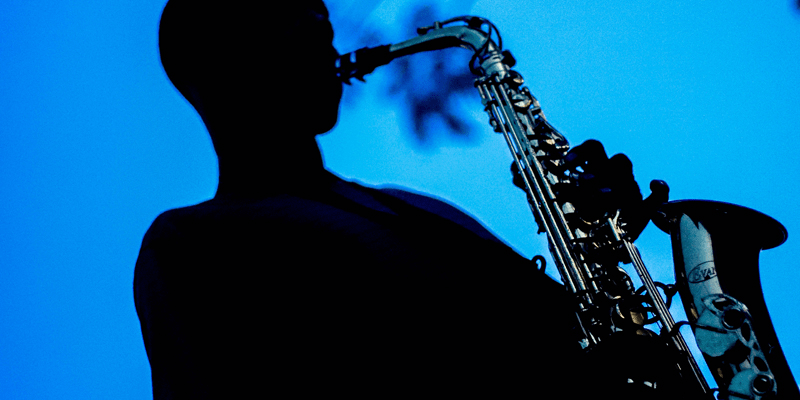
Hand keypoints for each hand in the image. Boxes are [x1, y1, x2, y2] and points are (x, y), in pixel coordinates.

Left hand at [511, 139, 667, 240]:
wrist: (593, 251)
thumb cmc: (574, 220)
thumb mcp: (551, 202)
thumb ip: (532, 184)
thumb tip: (513, 170)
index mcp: (595, 169)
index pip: (593, 149)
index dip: (581, 152)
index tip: (566, 164)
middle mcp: (614, 177)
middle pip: (614, 159)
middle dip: (598, 169)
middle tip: (582, 183)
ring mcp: (631, 192)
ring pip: (630, 177)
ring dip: (615, 183)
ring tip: (599, 197)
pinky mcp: (644, 211)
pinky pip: (660, 196)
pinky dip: (659, 189)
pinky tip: (654, 185)